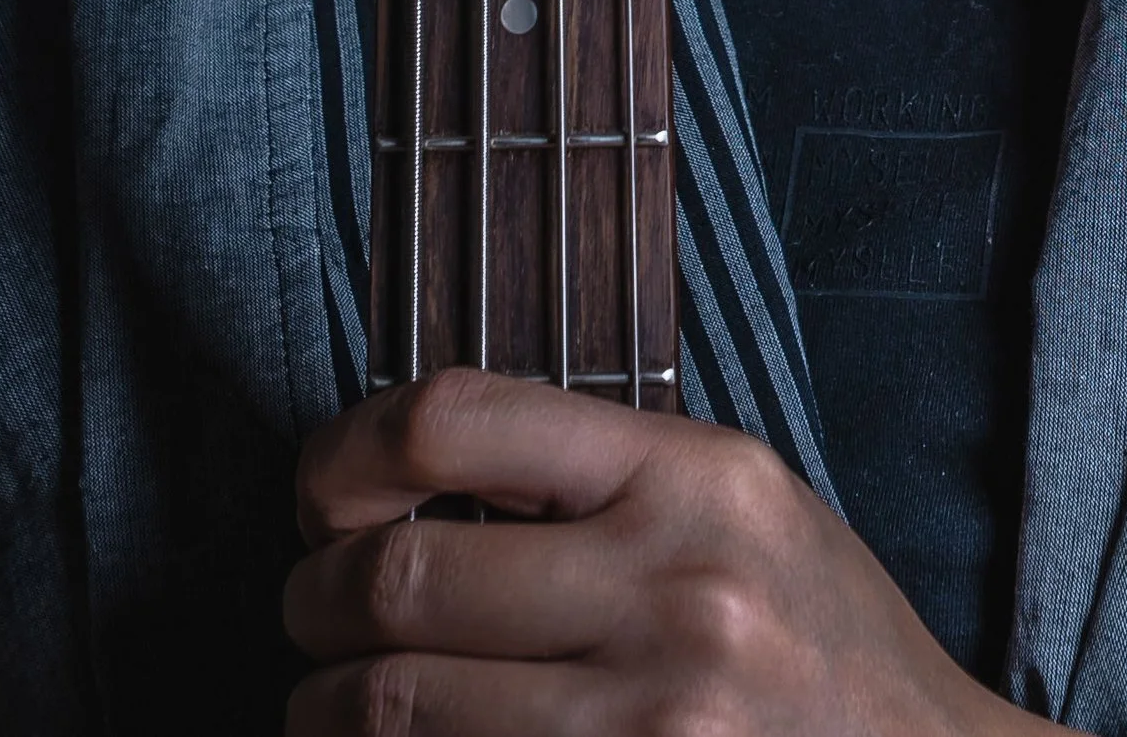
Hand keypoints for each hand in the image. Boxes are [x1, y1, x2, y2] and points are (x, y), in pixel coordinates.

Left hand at [283, 368, 1035, 734]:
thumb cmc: (813, 633)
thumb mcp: (737, 501)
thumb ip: (596, 472)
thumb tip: (401, 463)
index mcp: (695, 479)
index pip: (458, 420)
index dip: (348, 452)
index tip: (324, 488)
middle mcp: (672, 594)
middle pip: (401, 579)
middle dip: (316, 596)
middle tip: (312, 604)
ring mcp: (649, 726)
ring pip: (395, 707)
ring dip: (327, 704)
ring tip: (337, 692)